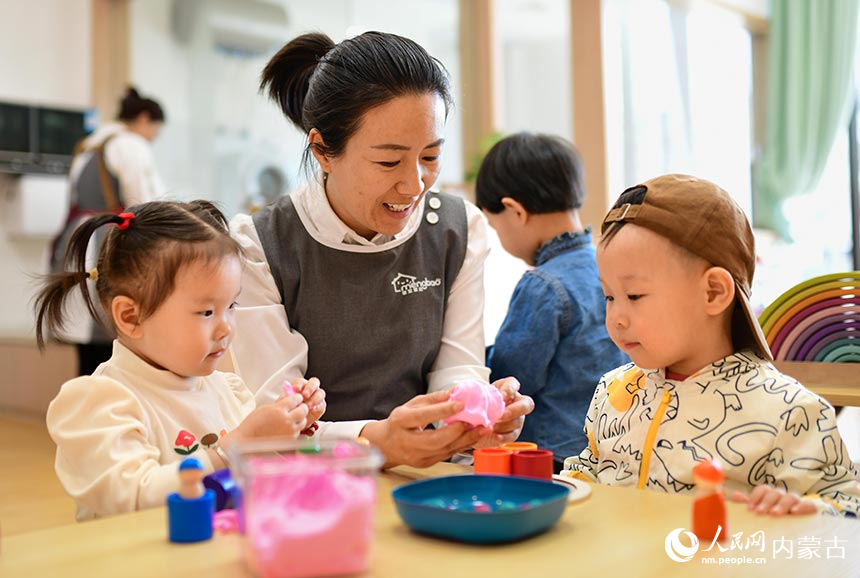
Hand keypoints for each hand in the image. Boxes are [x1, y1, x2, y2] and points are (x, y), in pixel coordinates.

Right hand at [222, 392, 308, 449]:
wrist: (247, 440)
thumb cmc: (254, 423)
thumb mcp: (266, 407)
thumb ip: (280, 403)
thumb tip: (290, 397)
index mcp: (279, 410)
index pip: (296, 399)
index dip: (297, 397)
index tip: (296, 398)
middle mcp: (286, 420)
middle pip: (303, 410)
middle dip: (302, 407)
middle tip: (298, 407)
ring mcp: (289, 431)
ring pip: (304, 421)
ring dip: (300, 418)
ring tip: (293, 418)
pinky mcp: (290, 440)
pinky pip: (298, 431)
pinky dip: (296, 428)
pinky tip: (288, 427)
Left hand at [285, 377, 325, 423]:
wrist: (295, 421)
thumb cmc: (290, 410)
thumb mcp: (285, 404)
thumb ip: (286, 398)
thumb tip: (285, 395)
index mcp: (300, 385)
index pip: (300, 381)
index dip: (299, 384)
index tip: (296, 389)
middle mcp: (310, 388)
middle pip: (314, 382)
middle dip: (310, 388)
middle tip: (305, 395)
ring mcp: (317, 396)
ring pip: (320, 393)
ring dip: (314, 399)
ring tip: (307, 406)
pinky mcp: (321, 405)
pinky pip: (322, 404)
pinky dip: (318, 406)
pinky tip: (313, 410)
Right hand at [361, 390, 491, 468]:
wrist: (386, 444)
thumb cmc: (401, 421)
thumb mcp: (413, 404)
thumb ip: (434, 399)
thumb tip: (456, 391)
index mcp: (400, 422)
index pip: (423, 416)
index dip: (443, 411)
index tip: (462, 403)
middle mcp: (407, 442)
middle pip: (435, 439)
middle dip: (459, 431)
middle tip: (477, 421)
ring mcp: (416, 456)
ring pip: (445, 450)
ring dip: (466, 439)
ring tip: (483, 429)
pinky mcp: (425, 464)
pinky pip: (447, 455)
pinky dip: (462, 445)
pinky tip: (473, 437)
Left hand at [474, 376, 533, 448]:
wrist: (475, 421)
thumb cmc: (476, 404)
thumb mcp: (474, 396)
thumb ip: (472, 394)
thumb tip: (458, 392)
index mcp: (507, 389)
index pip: (514, 384)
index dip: (510, 389)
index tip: (501, 396)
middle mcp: (516, 402)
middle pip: (526, 404)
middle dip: (515, 410)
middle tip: (501, 415)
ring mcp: (517, 418)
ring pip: (518, 421)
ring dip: (505, 425)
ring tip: (491, 427)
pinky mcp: (513, 432)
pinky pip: (513, 435)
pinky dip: (504, 436)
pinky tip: (496, 437)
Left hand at [729, 484, 817, 515]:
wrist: (797, 530)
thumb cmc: (772, 519)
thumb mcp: (759, 512)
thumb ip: (747, 504)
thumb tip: (734, 496)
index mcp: (770, 495)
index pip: (763, 489)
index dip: (755, 497)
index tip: (750, 509)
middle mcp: (783, 497)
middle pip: (775, 492)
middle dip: (766, 502)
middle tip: (760, 513)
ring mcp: (797, 502)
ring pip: (790, 496)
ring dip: (782, 504)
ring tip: (775, 514)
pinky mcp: (809, 510)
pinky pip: (809, 505)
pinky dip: (802, 507)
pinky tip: (794, 513)